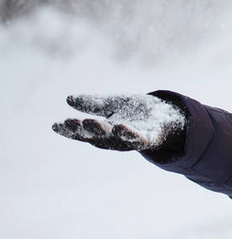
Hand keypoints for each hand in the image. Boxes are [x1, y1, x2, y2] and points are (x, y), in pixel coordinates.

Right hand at [52, 94, 185, 150]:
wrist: (169, 115)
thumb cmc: (138, 112)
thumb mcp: (114, 104)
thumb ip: (94, 103)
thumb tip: (68, 99)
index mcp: (106, 131)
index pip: (84, 132)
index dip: (70, 130)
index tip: (55, 124)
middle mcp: (116, 138)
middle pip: (97, 136)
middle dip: (83, 130)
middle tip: (70, 122)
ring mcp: (132, 140)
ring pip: (115, 138)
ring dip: (102, 131)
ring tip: (90, 122)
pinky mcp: (150, 138)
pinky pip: (140, 139)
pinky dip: (130, 134)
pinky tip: (120, 127)